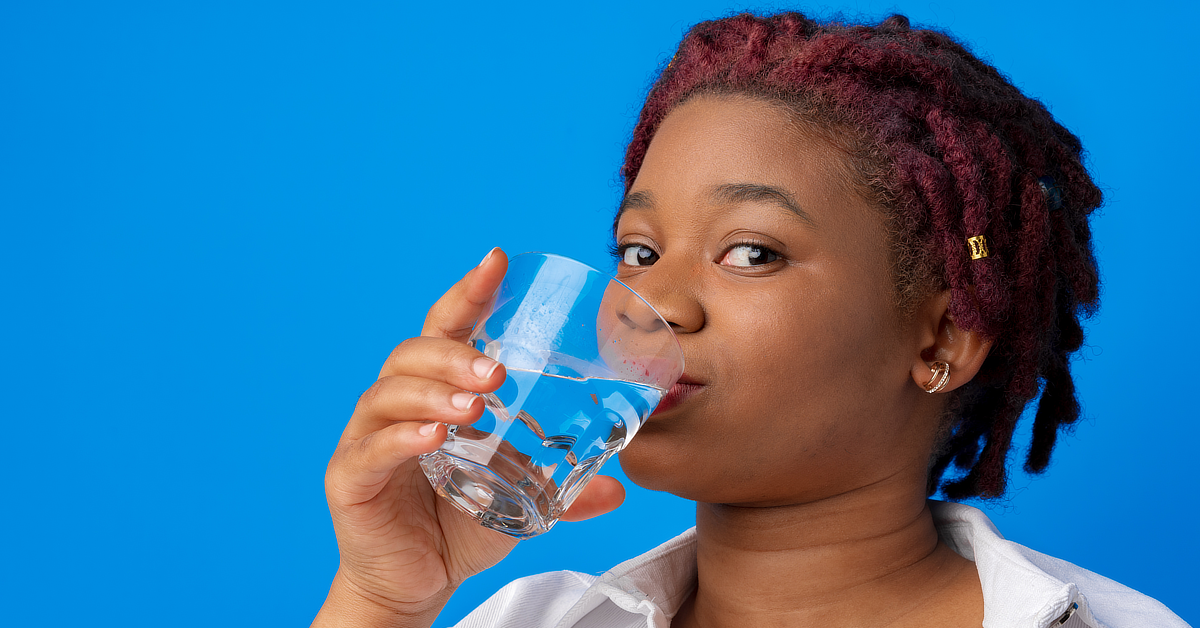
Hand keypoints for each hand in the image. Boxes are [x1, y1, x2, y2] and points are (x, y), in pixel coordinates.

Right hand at [314, 248, 625, 626]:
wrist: (413, 582)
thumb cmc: (456, 523)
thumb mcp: (517, 499)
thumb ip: (563, 491)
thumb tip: (618, 490)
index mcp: (434, 392)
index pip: (446, 329)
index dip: (468, 293)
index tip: (496, 262)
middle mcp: (395, 405)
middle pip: (413, 354)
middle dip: (453, 353)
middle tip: (496, 371)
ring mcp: (367, 438)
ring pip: (389, 394)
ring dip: (432, 392)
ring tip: (473, 407)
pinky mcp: (350, 479)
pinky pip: (371, 449)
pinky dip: (400, 438)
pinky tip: (431, 437)